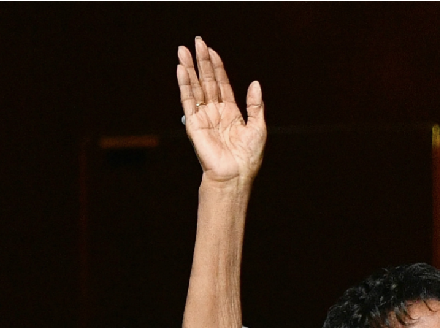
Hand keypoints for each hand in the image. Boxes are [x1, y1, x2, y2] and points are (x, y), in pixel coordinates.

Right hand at [177, 38, 265, 187]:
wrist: (235, 175)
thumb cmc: (248, 156)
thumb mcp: (258, 127)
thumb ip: (256, 105)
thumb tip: (255, 83)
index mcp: (231, 112)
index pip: (222, 84)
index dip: (218, 67)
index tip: (212, 50)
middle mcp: (215, 111)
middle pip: (207, 81)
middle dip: (202, 61)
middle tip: (197, 41)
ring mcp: (203, 116)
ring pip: (195, 86)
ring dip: (189, 68)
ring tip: (183, 50)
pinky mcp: (193, 123)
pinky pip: (187, 100)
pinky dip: (184, 84)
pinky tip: (181, 69)